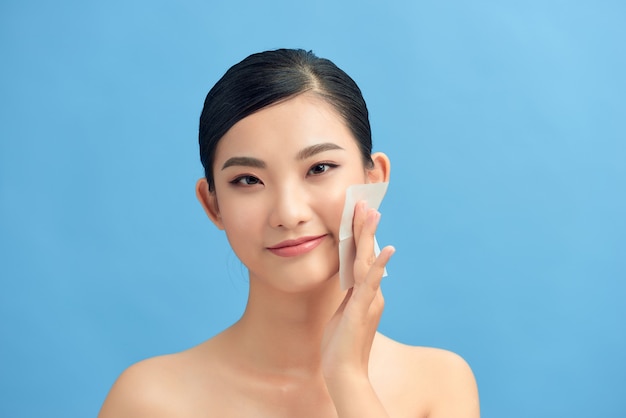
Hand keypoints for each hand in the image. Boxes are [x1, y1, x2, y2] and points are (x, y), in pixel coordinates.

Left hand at [322, 201, 394, 383]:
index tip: (359, 214)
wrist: (344, 371)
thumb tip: (348, 278)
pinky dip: (379, 265)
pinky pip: (370, 283)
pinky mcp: (362, 309)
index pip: (362, 257)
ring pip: (369, 262)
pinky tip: (386, 249)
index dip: (360, 235)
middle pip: (368, 254)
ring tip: (371, 214)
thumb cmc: (341, 345)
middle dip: (365, 228)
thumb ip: (349, 294)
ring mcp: (368, 300)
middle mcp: (371, 293)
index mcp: (364, 292)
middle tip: (364, 203)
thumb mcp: (344, 312)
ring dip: (370, 237)